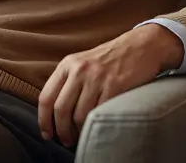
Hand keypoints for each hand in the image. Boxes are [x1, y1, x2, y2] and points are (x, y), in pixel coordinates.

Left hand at [38, 23, 183, 146]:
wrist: (142, 46)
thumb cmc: (112, 58)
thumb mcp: (84, 62)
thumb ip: (68, 81)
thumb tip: (53, 112)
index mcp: (68, 64)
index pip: (46, 97)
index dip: (43, 120)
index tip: (47, 134)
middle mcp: (80, 70)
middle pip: (60, 110)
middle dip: (61, 131)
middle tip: (65, 140)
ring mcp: (98, 77)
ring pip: (79, 115)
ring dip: (78, 132)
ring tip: (81, 136)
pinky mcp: (115, 85)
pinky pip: (99, 113)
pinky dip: (96, 125)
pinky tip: (96, 127)